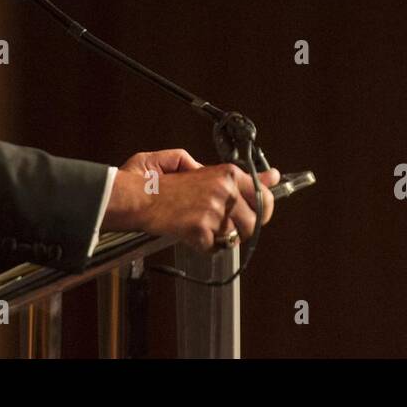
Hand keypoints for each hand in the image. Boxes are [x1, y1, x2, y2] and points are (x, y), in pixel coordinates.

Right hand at [102, 149, 280, 253]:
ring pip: (237, 234)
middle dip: (250, 223)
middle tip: (237, 226)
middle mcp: (225, 191)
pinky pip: (215, 246)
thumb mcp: (176, 159)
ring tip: (207, 229)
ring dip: (224, 236)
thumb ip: (200, 166)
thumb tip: (210, 170)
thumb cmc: (147, 180)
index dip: (268, 190)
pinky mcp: (202, 231)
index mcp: (222, 173)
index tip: (273, 184)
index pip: (258, 185)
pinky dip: (205, 246)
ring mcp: (215, 212)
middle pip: (258, 216)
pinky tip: (192, 235)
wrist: (132, 198)